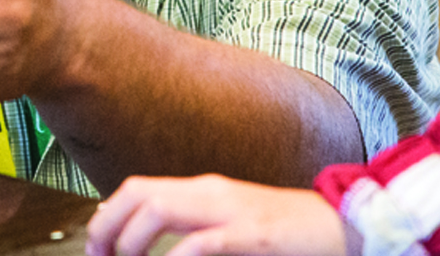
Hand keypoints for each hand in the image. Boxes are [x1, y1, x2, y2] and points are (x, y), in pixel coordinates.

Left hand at [85, 176, 348, 255]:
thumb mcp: (231, 224)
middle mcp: (212, 192)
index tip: (97, 246)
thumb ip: (193, 228)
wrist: (342, 226)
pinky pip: (204, 240)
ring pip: (160, 209)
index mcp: (204, 190)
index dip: (107, 215)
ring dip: (132, 240)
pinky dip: (176, 255)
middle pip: (138, 193)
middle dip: (107, 225)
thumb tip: (150, 245)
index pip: (138, 189)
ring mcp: (232, 210)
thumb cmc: (285, 232)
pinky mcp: (253, 234)